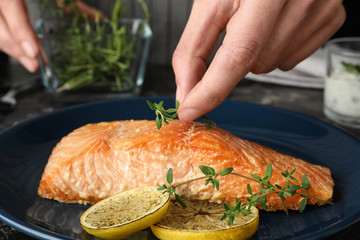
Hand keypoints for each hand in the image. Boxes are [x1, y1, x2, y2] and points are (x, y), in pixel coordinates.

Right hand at [0, 0, 101, 72]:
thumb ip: (71, 1)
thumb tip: (96, 17)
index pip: (9, 6)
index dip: (20, 31)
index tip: (34, 51)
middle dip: (15, 47)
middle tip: (34, 63)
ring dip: (10, 47)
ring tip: (30, 61)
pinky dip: (6, 39)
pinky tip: (21, 49)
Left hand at [173, 0, 345, 121]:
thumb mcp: (212, 2)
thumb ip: (194, 47)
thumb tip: (186, 89)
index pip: (237, 54)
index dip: (210, 89)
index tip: (189, 110)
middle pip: (253, 64)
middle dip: (236, 55)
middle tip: (239, 24)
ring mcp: (320, 8)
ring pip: (272, 65)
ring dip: (257, 52)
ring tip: (260, 19)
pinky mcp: (331, 18)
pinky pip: (292, 58)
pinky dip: (277, 48)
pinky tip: (277, 24)